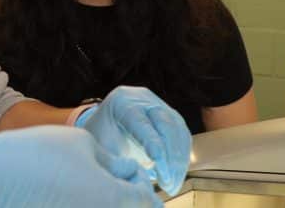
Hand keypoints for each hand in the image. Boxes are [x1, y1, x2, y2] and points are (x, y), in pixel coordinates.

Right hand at [0, 125, 161, 207]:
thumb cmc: (36, 155)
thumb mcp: (82, 143)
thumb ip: (112, 160)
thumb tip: (127, 172)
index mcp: (113, 197)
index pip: (146, 200)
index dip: (143, 184)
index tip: (132, 175)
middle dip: (128, 197)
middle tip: (117, 182)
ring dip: (106, 200)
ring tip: (86, 184)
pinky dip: (84, 202)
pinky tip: (70, 194)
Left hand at [77, 86, 191, 195]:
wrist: (104, 129)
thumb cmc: (101, 141)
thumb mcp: (103, 149)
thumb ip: (118, 162)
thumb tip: (138, 182)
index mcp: (121, 101)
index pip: (141, 121)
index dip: (152, 144)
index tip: (160, 168)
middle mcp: (143, 98)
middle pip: (165, 124)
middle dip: (169, 158)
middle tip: (167, 185)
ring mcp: (159, 104)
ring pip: (178, 132)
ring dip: (178, 162)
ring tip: (171, 185)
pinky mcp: (171, 116)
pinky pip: (182, 136)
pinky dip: (182, 158)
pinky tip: (175, 176)